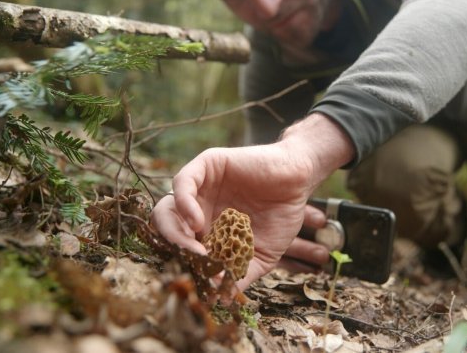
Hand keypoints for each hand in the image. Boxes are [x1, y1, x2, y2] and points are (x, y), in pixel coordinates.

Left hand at [150, 113, 352, 290]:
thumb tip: (219, 299)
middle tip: (193, 264)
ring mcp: (200, 187)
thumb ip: (240, 274)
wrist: (300, 182)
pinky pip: (182, 183)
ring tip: (194, 248)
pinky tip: (196, 222)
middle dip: (174, 251)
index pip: (179, 249)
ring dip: (173, 232)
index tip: (198, 283)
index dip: (184, 266)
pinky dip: (183, 203)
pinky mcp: (207, 165)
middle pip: (166, 230)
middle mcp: (197, 209)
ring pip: (166, 208)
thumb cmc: (282, 215)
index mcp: (207, 231)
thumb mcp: (262, 255)